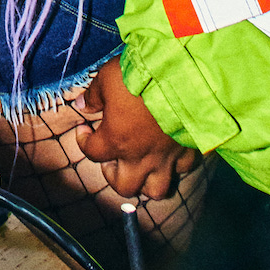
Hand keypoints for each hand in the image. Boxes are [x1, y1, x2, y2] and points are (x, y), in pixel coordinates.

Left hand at [70, 57, 199, 199]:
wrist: (181, 79)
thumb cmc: (138, 79)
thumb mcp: (107, 79)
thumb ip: (94, 96)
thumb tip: (82, 104)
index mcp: (116, 140)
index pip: (92, 152)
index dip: (83, 141)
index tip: (84, 129)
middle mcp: (140, 156)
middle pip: (124, 186)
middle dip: (115, 176)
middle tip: (112, 157)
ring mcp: (165, 157)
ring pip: (156, 190)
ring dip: (146, 182)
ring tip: (141, 165)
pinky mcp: (187, 151)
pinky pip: (182, 169)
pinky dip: (175, 165)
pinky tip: (169, 152)